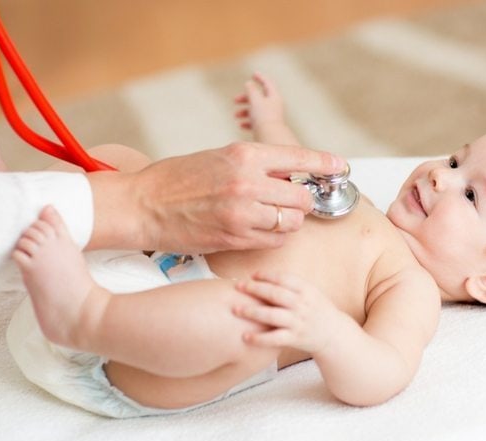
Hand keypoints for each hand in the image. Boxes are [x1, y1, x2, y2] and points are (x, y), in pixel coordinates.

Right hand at [87, 141, 345, 252]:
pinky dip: (275, 238)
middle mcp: (248, 182)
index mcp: (245, 154)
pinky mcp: (234, 238)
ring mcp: (242, 213)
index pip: (300, 158)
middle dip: (303, 201)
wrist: (144, 204)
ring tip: (275, 218)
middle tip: (295, 202)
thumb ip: (256, 164)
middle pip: (302, 197)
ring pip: (291, 223)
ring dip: (289, 222)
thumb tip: (289, 171)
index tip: (342, 167)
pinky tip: (261, 230)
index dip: (326, 164)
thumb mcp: (220, 157)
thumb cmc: (180, 178)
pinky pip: (273, 241)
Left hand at [232, 270, 340, 353]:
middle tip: (238, 286)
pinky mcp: (296, 338)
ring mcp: (299, 322)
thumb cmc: (317, 311)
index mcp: (307, 290)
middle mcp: (303, 304)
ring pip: (273, 315)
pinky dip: (260, 338)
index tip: (252, 275)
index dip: (267, 275)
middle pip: (276, 294)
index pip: (284, 278)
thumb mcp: (310, 293)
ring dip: (253, 311)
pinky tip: (245, 337)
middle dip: (255, 289)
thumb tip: (264, 276)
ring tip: (236, 309)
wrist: (334, 335)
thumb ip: (292, 286)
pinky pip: (275, 338)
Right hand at [234, 72, 284, 131]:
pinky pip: (256, 122)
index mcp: (274, 97)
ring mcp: (270, 117)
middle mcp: (274, 106)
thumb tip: (248, 84)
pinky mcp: (267, 128)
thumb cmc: (263, 117)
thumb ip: (251, 90)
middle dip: (245, 98)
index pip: (268, 84)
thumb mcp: (255, 100)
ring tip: (236, 116)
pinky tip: (241, 125)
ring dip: (244, 112)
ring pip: (255, 111)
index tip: (253, 74)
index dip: (261, 78)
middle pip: (258, 98)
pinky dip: (248, 122)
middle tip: (234, 100)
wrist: (270, 138)